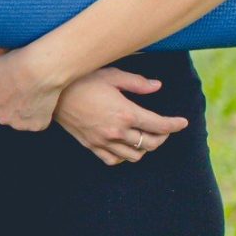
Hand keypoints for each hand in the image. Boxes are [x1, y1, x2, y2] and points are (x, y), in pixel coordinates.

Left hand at [0, 47, 65, 131]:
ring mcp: (19, 124)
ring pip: (21, 120)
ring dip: (26, 112)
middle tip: (24, 89)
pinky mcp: (37, 126)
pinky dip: (41, 115)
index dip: (4, 93)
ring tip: (34, 94)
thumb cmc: (16, 64)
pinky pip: (37, 122)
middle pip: (6, 113)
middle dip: (13, 105)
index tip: (13, 84)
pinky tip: (42, 101)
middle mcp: (1, 118)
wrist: (41, 68)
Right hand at [53, 68, 188, 165]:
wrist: (52, 92)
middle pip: (151, 143)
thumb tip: (158, 86)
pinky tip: (125, 147)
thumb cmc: (82, 79)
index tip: (182, 122)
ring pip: (135, 156)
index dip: (175, 125)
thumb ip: (137, 83)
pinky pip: (114, 160)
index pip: (159, 125)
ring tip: (146, 137)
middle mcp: (117, 131)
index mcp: (125, 113)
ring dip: (146, 148)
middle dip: (163, 137)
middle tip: (164, 128)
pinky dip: (125, 156)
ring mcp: (103, 141)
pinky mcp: (91, 145)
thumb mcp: (112, 75)